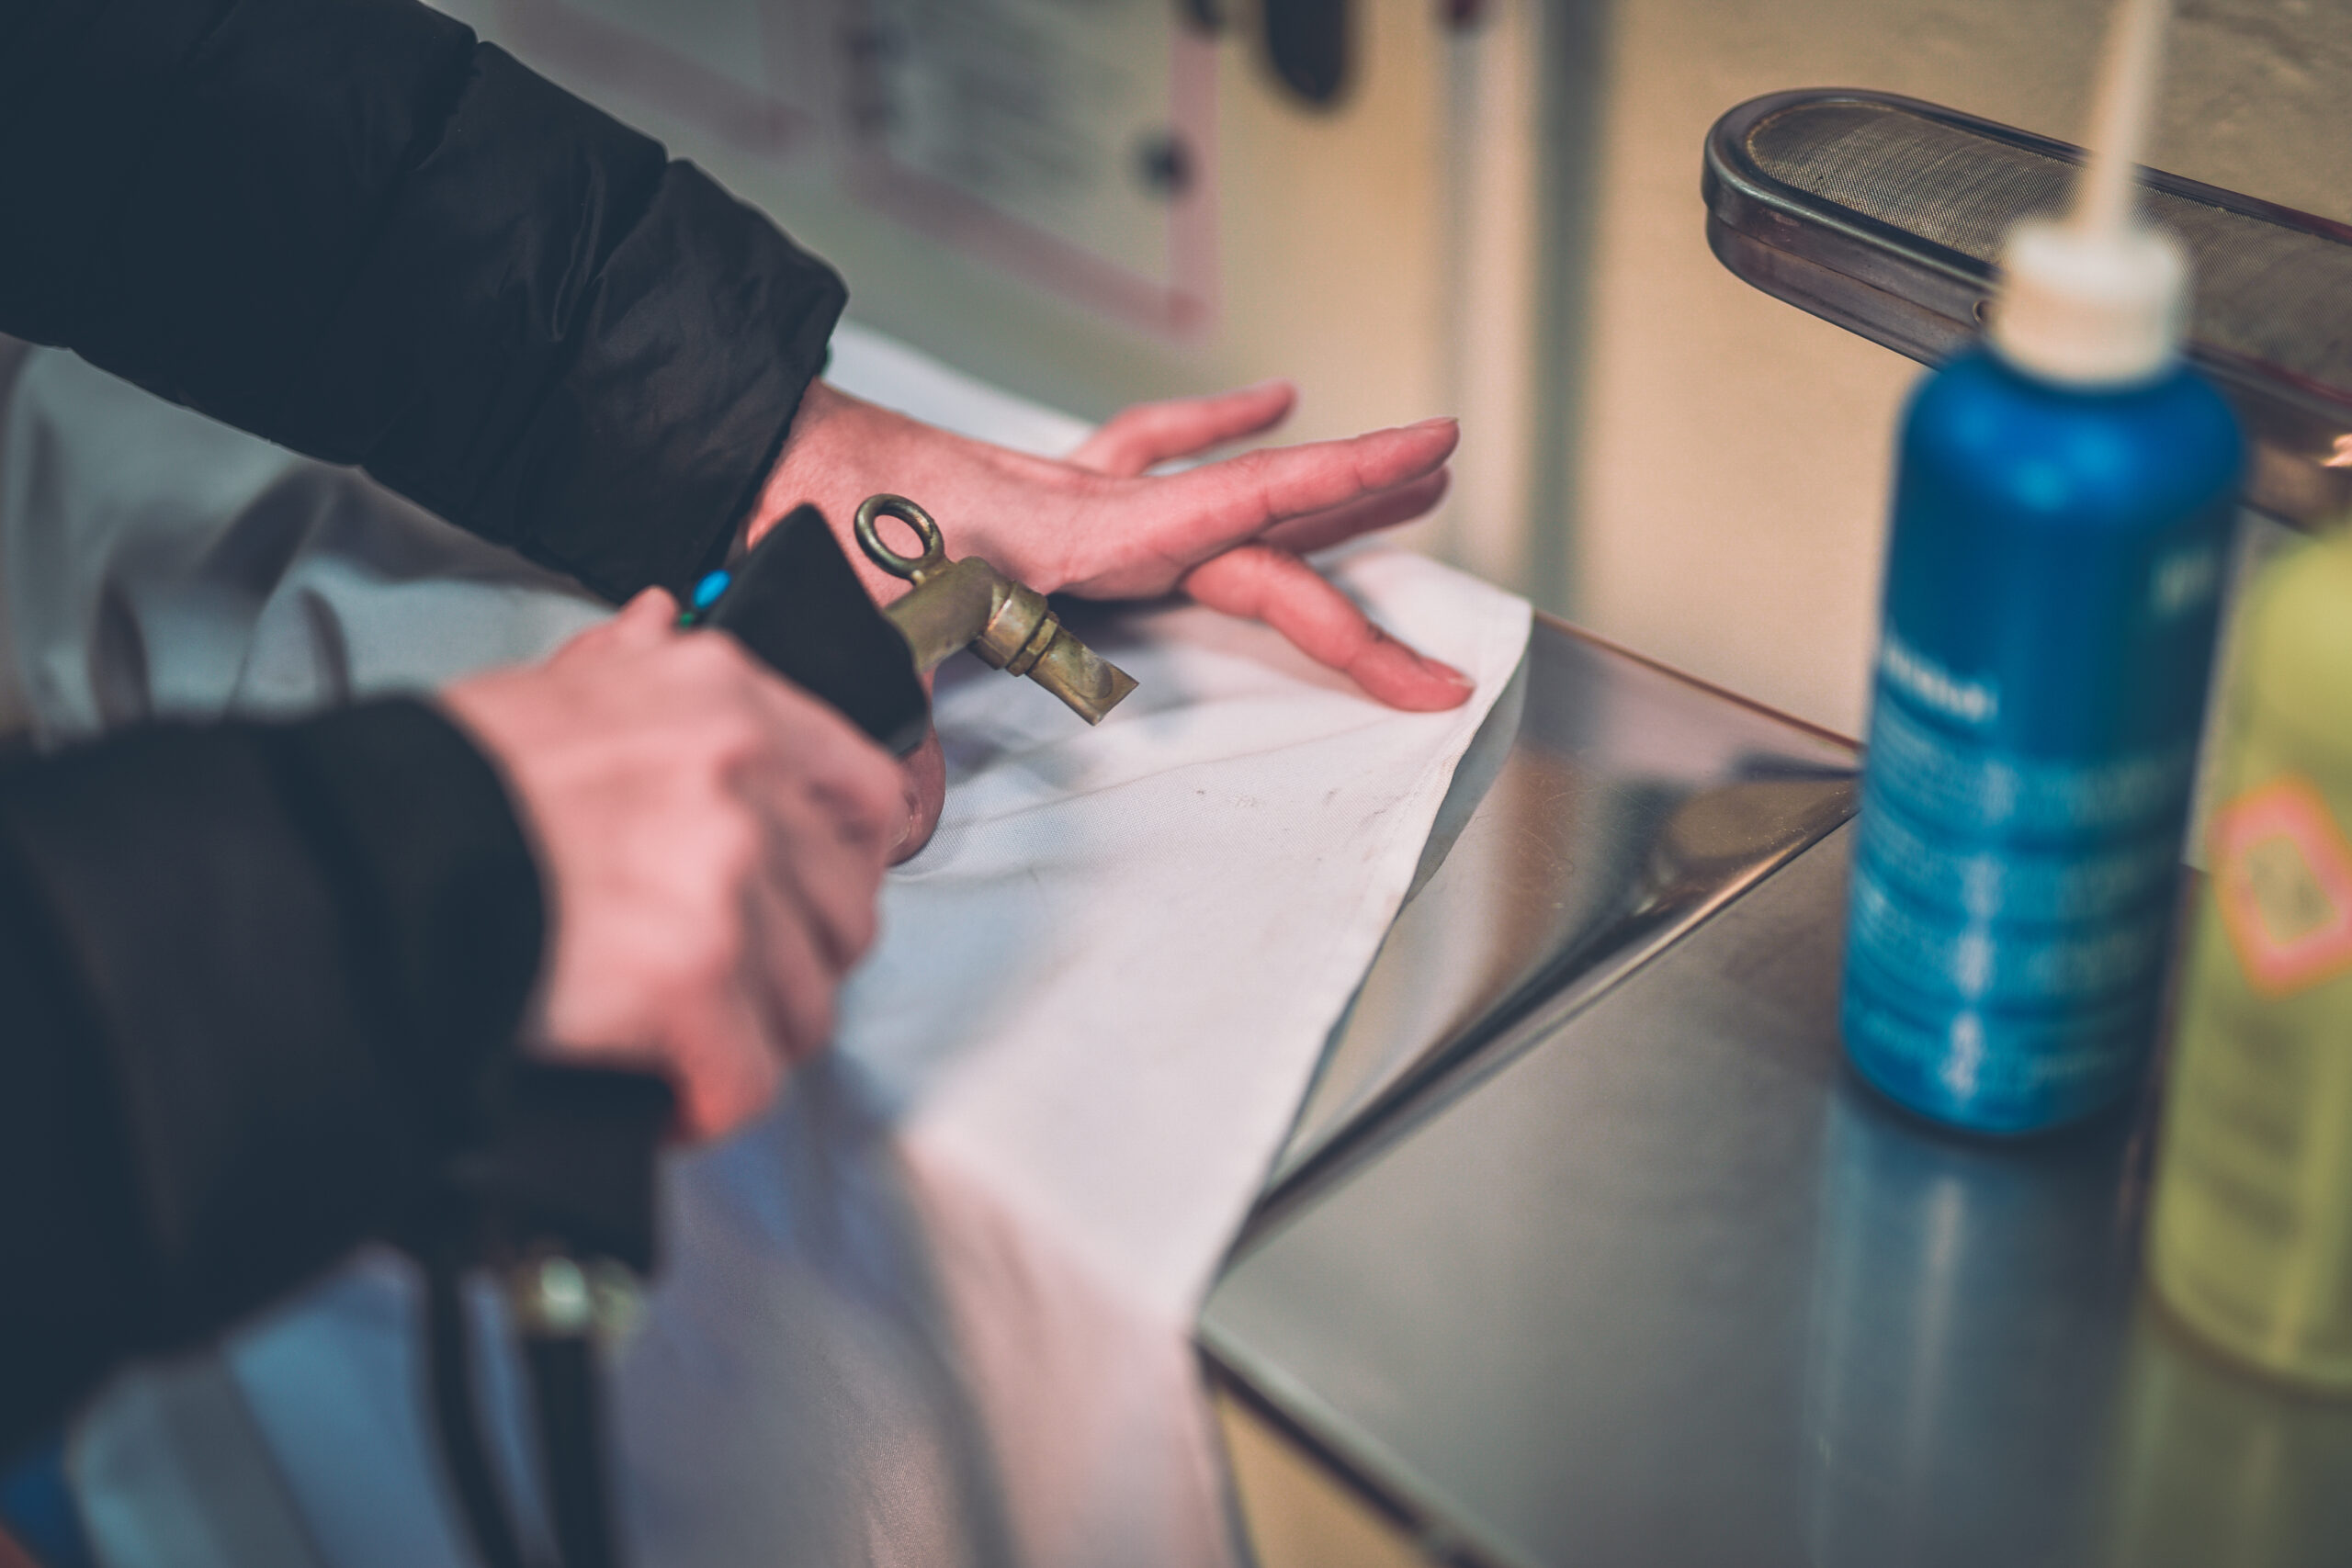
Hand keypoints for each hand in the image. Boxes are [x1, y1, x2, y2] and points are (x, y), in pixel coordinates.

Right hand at [442, 590, 913, 1139]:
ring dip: (745, 1042)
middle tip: (722, 994)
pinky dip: (706, 1104)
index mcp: (721, 696)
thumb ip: (623, 665)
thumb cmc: (435, 791)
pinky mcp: (695, 970)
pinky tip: (658, 1095)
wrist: (355, 868)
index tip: (809, 910)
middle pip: (843, 912)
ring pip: (806, 1004)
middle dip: (789, 970)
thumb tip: (662, 621)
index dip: (843, 869)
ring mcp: (726, 872)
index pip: (862, 790)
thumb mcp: (539, 691)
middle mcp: (743, 774)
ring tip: (676, 1047)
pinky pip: (748, 1075)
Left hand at [751, 380, 1473, 712]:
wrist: (764, 452)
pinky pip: (1155, 461)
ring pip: (1228, 492)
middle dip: (1358, 604)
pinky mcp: (1049, 502)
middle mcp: (1098, 512)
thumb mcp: (858, 629)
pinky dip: (1219, 431)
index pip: (1243, 519)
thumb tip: (910, 823)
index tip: (1434, 469)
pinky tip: (1267, 400)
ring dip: (1325, 489)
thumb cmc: (815, 525)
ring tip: (1418, 480)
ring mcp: (1079, 500)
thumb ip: (893, 727)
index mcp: (1080, 537)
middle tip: (1441, 656)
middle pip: (1260, 545)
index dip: (1345, 516)